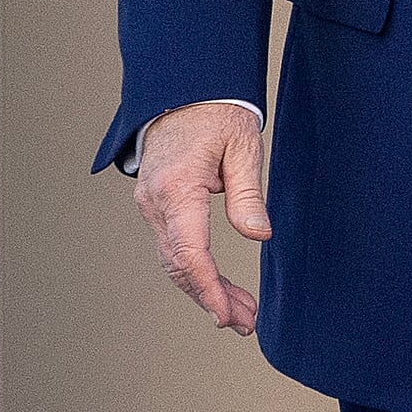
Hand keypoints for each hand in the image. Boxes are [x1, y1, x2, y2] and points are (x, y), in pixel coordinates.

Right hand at [129, 99, 271, 333]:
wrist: (182, 89)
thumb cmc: (216, 113)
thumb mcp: (243, 147)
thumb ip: (248, 195)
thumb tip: (259, 236)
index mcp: (177, 187)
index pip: (189, 252)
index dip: (208, 289)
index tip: (226, 315)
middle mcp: (156, 201)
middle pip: (179, 265)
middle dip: (211, 298)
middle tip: (246, 323)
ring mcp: (151, 204)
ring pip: (173, 261)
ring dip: (204, 289)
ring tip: (241, 313)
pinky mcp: (156, 205)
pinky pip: (172, 247)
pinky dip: (194, 270)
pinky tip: (219, 287)